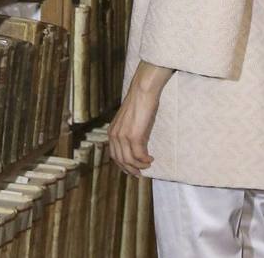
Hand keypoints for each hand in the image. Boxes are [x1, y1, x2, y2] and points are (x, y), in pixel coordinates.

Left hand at [110, 61, 173, 176]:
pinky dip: (145, 160)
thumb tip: (135, 145)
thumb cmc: (139, 102)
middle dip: (131, 169)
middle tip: (141, 173)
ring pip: (129, 160)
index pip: (114, 155)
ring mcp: (123, 136)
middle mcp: (114, 136)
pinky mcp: (134, 136)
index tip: (132, 170)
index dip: (123, 165)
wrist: (143, 90)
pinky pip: (139, 155)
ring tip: (148, 165)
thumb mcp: (129, 120)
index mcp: (112, 132)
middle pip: (120, 161)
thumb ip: (127, 132)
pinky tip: (151, 158)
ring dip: (139, 166)